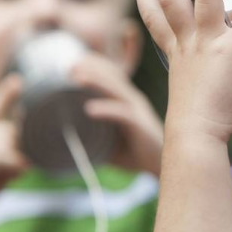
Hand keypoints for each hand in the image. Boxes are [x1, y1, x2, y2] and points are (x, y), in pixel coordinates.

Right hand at [0, 74, 29, 222]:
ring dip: (18, 157)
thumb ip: (6, 141)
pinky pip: (1, 156)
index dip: (4, 94)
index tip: (18, 79)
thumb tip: (30, 124)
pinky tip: (22, 167)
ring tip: (15, 172)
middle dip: (20, 146)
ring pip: (7, 141)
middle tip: (18, 164)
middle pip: (8, 129)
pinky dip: (15, 161)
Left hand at [71, 53, 163, 174]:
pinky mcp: (140, 125)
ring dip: (96, 82)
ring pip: (116, 91)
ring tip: (76, 78)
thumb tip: (69, 137)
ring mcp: (138, 111)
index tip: (72, 64)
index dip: (94, 68)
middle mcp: (134, 101)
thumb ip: (94, 134)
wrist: (162, 167)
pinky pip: (121, 114)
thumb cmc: (137, 153)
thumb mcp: (111, 141)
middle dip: (92, 69)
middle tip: (69, 66)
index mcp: (128, 101)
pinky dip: (105, 110)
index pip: (111, 78)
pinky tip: (89, 110)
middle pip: (112, 79)